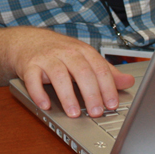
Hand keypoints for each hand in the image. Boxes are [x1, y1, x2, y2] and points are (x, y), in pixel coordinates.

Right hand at [8, 27, 135, 117]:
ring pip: (58, 76)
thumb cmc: (58, 51)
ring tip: (74, 113)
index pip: (99, 68)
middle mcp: (66, 52)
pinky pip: (33, 79)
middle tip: (96, 112)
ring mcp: (46, 58)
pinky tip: (45, 105)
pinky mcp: (29, 65)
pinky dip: (38, 93)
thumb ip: (105, 71)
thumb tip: (128, 82)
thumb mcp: (84, 57)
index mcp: (82, 51)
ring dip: (67, 96)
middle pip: (81, 72)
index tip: (112, 104)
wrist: (26, 40)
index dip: (107, 87)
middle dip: (90, 93)